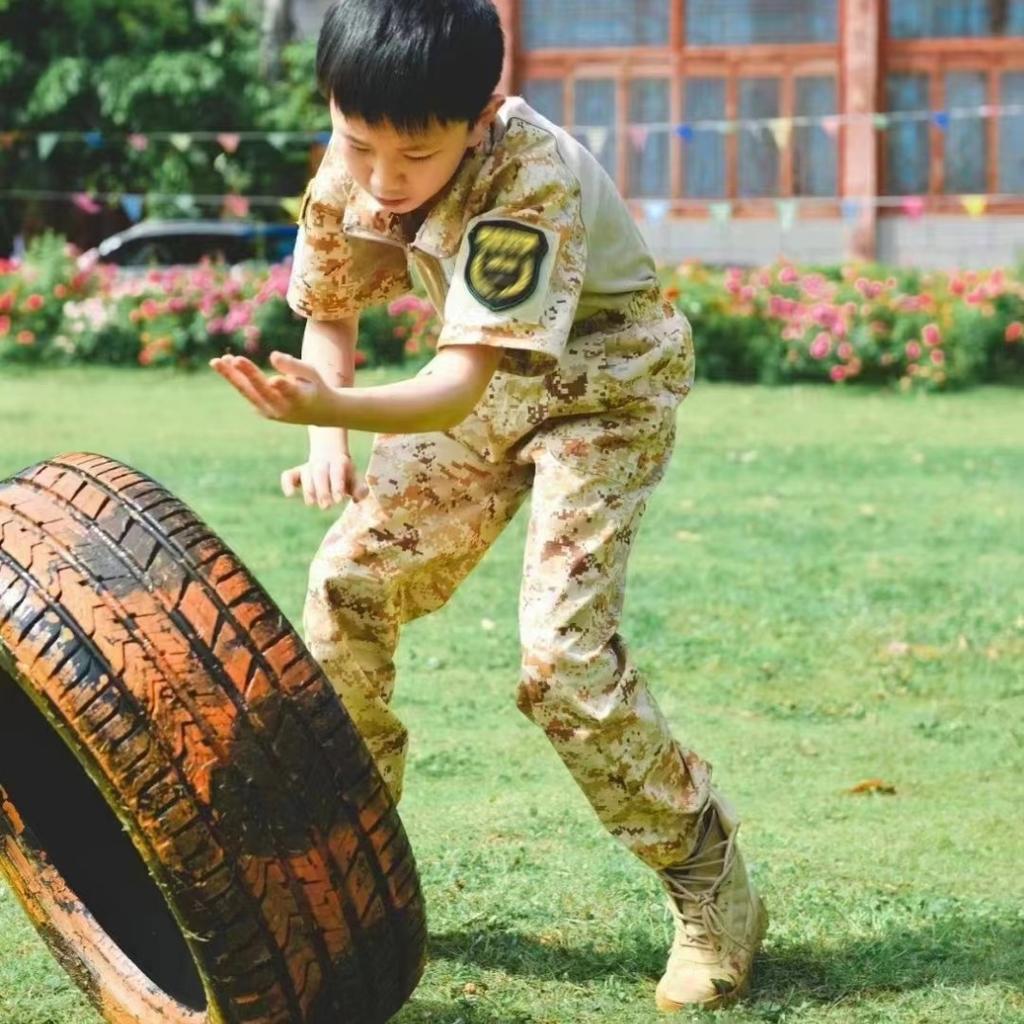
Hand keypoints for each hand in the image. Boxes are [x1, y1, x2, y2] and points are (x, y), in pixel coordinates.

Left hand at [208, 351, 337, 426]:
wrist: (319, 413)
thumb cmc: (315, 386)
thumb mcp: (311, 373)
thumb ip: (293, 365)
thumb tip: (272, 356)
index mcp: (302, 399)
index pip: (291, 392)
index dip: (282, 386)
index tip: (274, 380)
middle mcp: (284, 409)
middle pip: (263, 391)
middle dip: (249, 375)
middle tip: (235, 359)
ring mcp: (271, 413)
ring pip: (249, 392)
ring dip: (232, 376)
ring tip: (216, 361)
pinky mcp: (262, 411)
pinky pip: (247, 392)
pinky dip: (235, 377)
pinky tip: (224, 362)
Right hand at [281, 451, 367, 507]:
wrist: (330, 458)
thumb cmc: (344, 475)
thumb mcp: (353, 480)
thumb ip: (358, 489)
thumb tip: (359, 497)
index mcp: (339, 462)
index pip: (337, 471)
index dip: (337, 485)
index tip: (339, 500)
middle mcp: (322, 463)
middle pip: (320, 473)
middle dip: (322, 490)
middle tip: (326, 506)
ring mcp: (308, 467)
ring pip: (306, 474)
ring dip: (308, 489)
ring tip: (312, 503)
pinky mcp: (296, 473)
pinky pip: (288, 476)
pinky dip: (287, 483)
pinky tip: (290, 494)